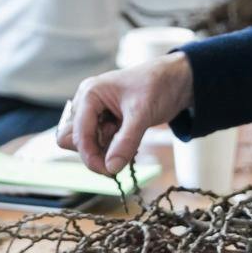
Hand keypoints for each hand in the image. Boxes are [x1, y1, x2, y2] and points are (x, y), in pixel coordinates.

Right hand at [58, 52, 194, 175]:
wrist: (177, 80)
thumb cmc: (158, 86)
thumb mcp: (142, 114)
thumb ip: (126, 141)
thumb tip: (111, 168)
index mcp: (90, 94)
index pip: (78, 134)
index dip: (90, 155)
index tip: (108, 171)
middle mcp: (87, 103)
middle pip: (75, 140)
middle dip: (95, 153)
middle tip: (119, 157)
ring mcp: (96, 112)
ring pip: (88, 143)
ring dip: (105, 150)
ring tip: (130, 141)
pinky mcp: (106, 121)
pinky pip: (100, 142)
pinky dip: (113, 148)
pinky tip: (130, 140)